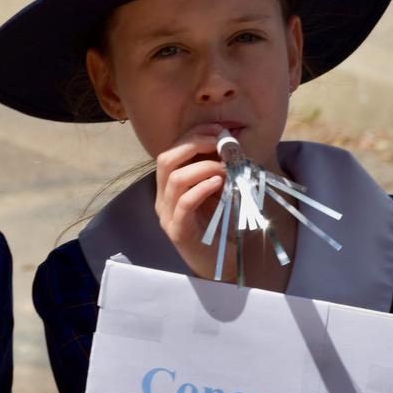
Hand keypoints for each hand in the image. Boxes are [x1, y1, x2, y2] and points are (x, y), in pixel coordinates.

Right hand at [154, 126, 228, 279]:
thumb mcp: (217, 191)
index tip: (219, 131)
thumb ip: (216, 169)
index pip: (172, 151)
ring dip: (204, 167)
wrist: (220, 262)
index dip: (193, 136)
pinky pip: (184, 203)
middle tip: (220, 144)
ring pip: (175, 180)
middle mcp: (163, 199)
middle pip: (166, 160)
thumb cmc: (220, 225)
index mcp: (168, 187)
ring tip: (225, 169)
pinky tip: (219, 183)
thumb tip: (229, 143)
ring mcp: (167, 216)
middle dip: (194, 145)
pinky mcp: (178, 231)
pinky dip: (202, 188)